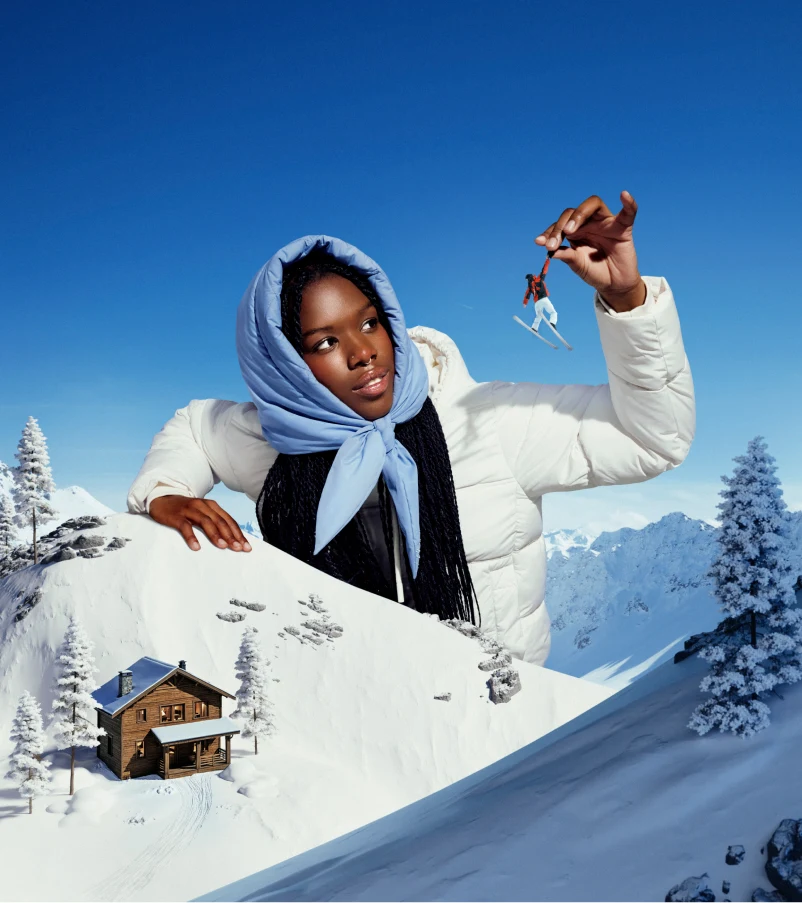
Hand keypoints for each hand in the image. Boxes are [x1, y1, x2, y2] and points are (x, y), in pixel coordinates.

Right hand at [149, 495, 252, 552]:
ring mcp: (189, 510)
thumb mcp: (202, 513)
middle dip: (231, 535)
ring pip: (205, 522)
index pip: (228, 520)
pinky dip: (191, 537)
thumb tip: (230, 540)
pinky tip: (196, 547)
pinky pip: (185, 526)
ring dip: (215, 534)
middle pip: (220, 521)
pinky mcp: (177, 516)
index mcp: (212, 506)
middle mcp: (203, 506)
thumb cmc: (185, 510)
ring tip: (223, 546)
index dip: (238, 533)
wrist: (161, 498)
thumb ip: (214, 523)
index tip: (247, 547)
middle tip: (239, 549)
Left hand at [535, 191, 645, 311]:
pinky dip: (629, 203)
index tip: (540, 242)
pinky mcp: (623, 228)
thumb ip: (566, 256)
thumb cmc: (595, 272)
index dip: (550, 232)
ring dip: (579, 214)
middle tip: (554, 243)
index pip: (561, 224)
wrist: (613, 284)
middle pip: (574, 212)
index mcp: (576, 232)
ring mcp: (606, 223)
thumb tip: (550, 250)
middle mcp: (589, 224)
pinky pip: (629, 213)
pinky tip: (624, 195)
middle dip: (561, 225)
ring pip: (593, 204)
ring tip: (570, 230)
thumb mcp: (577, 265)